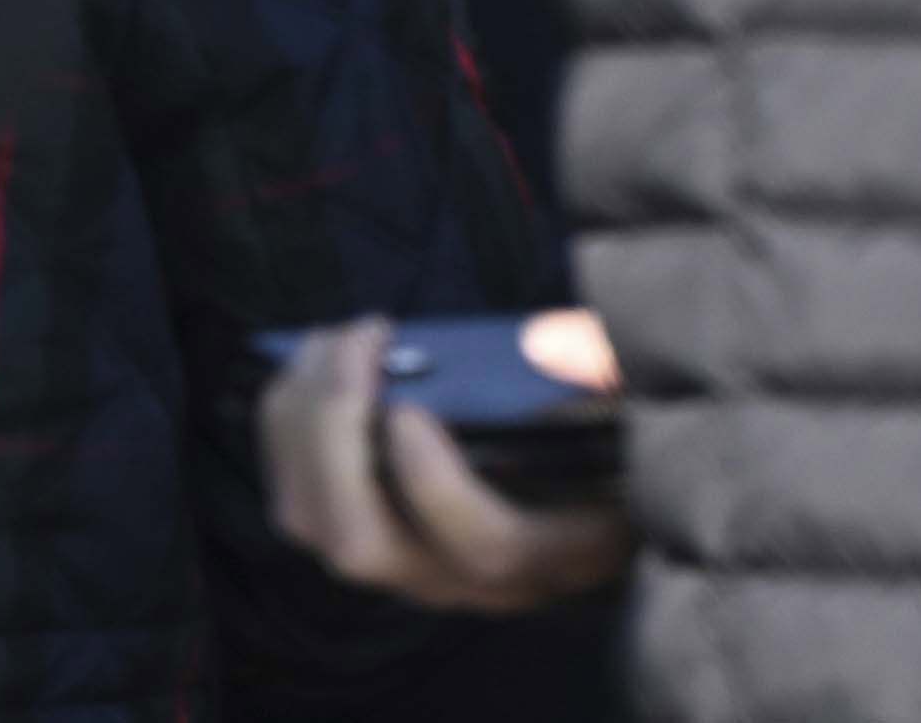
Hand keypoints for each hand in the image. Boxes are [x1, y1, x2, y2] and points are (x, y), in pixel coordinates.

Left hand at [261, 316, 632, 614]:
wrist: (588, 496)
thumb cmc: (614, 444)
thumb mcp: (634, 418)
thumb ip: (606, 388)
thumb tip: (573, 348)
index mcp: (556, 550)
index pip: (485, 548)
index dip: (437, 487)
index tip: (414, 408)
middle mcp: (469, 581)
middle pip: (366, 546)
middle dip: (337, 434)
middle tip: (362, 339)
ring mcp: (406, 568)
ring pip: (315, 527)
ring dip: (303, 423)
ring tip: (332, 340)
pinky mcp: (364, 539)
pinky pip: (297, 503)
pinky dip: (286, 428)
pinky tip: (314, 364)